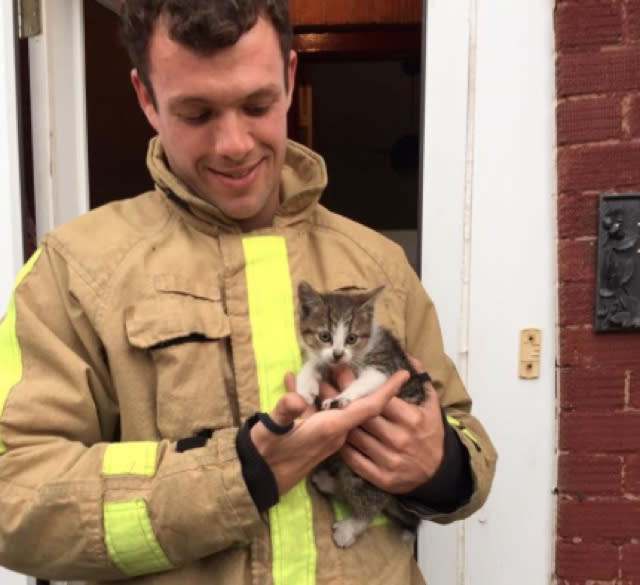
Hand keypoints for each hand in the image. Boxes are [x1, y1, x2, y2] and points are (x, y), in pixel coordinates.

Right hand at [250, 369, 409, 494]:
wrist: (258, 480)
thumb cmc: (267, 454)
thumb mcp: (272, 432)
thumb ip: (285, 413)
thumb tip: (296, 397)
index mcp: (331, 428)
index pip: (368, 408)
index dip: (386, 391)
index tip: (403, 375)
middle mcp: (334, 432)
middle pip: (354, 402)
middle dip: (351, 379)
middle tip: (344, 359)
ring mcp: (325, 434)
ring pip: (335, 404)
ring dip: (329, 385)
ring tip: (317, 366)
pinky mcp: (314, 436)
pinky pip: (321, 411)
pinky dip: (312, 396)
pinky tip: (293, 383)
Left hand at [324, 357, 444, 494]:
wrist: (438, 471)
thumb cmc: (430, 432)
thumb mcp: (431, 404)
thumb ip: (420, 379)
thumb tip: (407, 357)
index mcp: (411, 419)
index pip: (379, 399)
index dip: (358, 385)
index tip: (341, 372)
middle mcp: (400, 439)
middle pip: (363, 416)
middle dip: (341, 399)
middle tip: (323, 385)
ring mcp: (390, 460)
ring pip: (355, 436)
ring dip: (337, 421)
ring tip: (321, 405)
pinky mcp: (381, 478)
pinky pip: (354, 459)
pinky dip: (342, 446)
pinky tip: (335, 433)